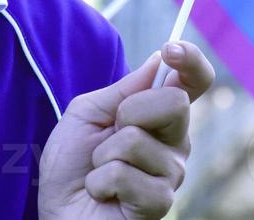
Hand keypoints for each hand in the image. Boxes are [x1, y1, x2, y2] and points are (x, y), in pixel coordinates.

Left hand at [38, 41, 215, 218]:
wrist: (59, 210)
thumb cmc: (72, 165)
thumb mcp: (87, 114)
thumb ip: (122, 91)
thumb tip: (158, 61)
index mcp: (160, 115)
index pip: (194, 81)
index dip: (191, 60)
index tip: (170, 50)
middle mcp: (175, 142)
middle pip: (174, 102)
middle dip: (128, 112)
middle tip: (109, 134)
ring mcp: (172, 174)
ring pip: (137, 140)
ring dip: (103, 155)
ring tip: (100, 172)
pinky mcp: (160, 202)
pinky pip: (124, 174)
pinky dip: (100, 181)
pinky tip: (104, 193)